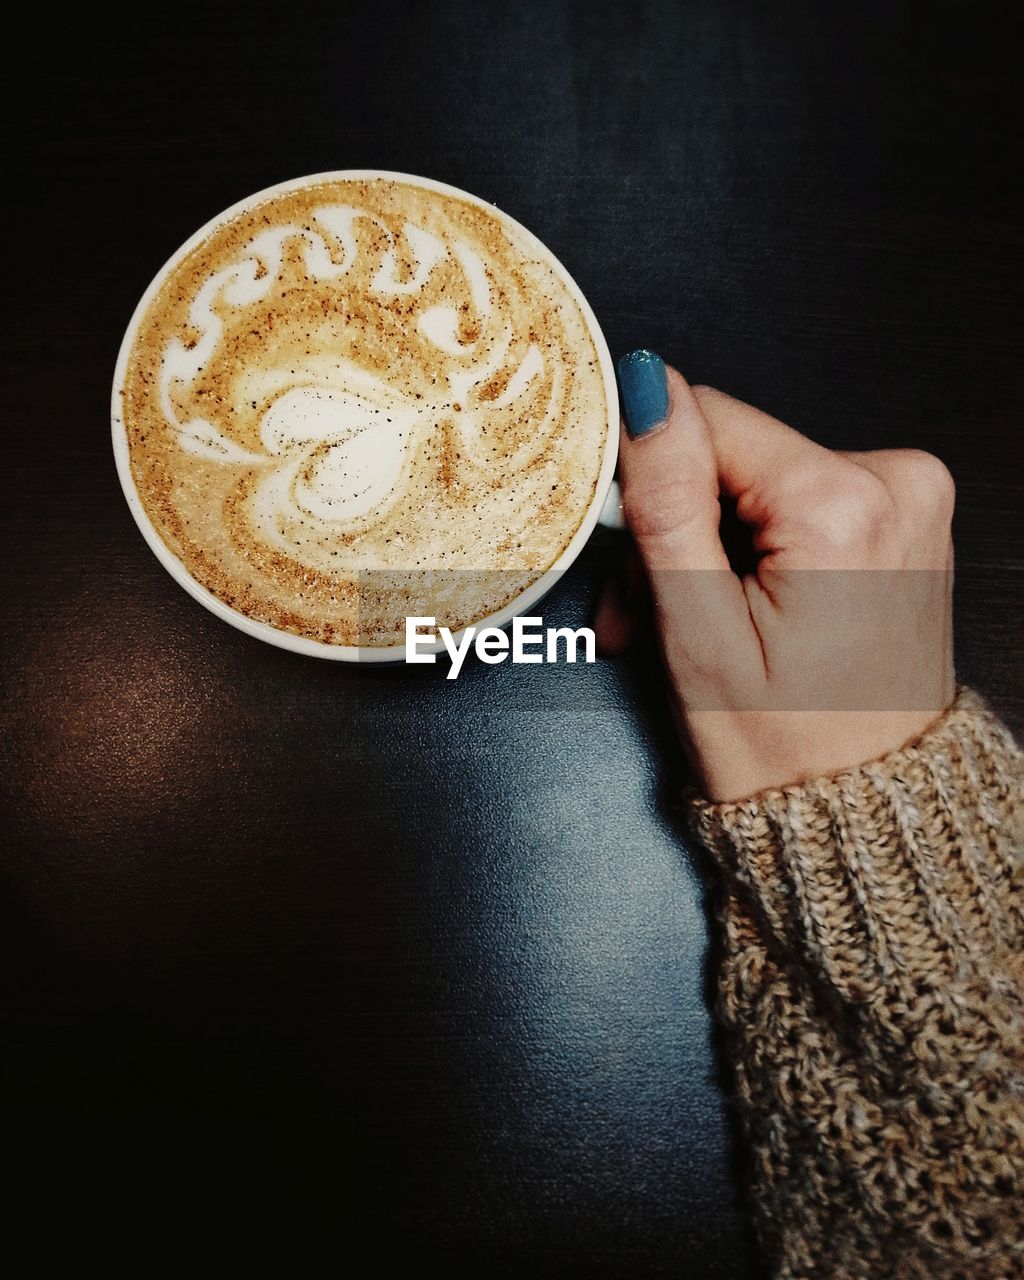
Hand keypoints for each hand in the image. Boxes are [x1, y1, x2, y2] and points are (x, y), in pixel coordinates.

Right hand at [596, 352, 955, 801]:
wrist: (865, 814)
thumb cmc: (790, 750)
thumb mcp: (699, 630)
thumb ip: (667, 500)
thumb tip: (646, 390)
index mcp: (847, 502)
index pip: (706, 419)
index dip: (650, 484)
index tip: (632, 557)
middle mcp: (898, 483)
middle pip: (734, 455)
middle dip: (676, 530)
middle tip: (649, 611)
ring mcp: (909, 501)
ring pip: (759, 481)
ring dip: (710, 547)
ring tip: (692, 625)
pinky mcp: (903, 521)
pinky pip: (800, 504)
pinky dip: (756, 551)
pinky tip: (739, 609)